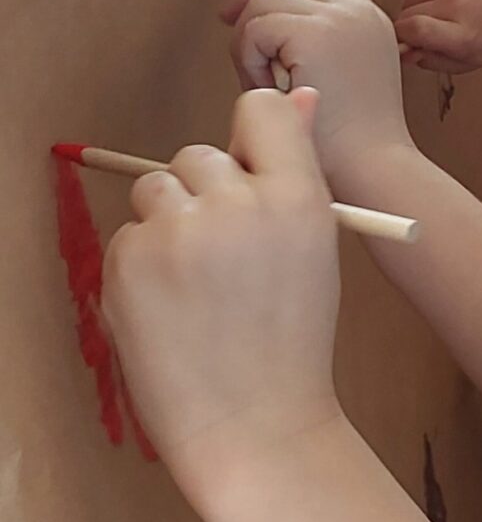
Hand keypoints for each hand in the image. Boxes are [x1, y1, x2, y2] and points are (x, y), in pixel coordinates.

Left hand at [103, 91, 343, 511]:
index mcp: (298, 198)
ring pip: (154, 191)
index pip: (259, 109)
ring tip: (197, 291)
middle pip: (198, 156)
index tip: (247, 176)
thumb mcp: (313, 249)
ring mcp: (179, 233)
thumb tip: (301, 95)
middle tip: (224, 264)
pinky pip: (127, 237)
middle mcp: (239, 205)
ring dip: (167, 228)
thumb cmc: (290, 340)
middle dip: (202, 197)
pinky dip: (141, 269)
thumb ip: (298, 170)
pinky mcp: (131, 263)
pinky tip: (172, 314)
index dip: (248, 140)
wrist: (255, 426)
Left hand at [223, 0, 410, 191]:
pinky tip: (265, 88)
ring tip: (262, 83)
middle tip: (229, 21)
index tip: (257, 18)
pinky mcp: (317, 34)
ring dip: (249, 41)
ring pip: (264, 2)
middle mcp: (359, 11)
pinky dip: (248, 57)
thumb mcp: (346, 83)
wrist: (374, 171)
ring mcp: (341, 18)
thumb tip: (277, 32)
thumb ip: (322, 50)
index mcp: (370, 20)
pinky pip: (256, 27)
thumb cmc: (354, 146)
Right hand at [397, 0, 481, 72]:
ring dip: (415, 10)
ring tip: (442, 12)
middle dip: (411, 28)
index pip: (416, 30)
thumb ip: (432, 60)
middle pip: (406, 17)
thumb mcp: (469, 61)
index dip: (403, 39)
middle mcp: (457, 2)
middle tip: (434, 31)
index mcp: (465, 33)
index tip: (407, 43)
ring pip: (406, 1)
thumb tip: (402, 52)